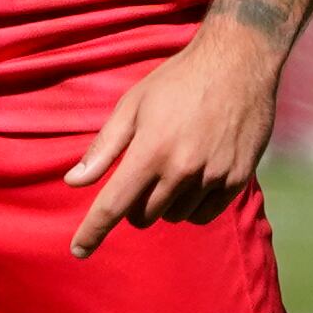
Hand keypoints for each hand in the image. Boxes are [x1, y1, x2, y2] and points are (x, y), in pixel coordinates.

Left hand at [66, 19, 281, 256]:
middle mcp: (182, 169)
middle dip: (134, 205)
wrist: (239, 61)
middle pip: (143, 216)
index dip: (92, 232)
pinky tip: (196, 177)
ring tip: (174, 167)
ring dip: (166, 203)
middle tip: (142, 176)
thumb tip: (73, 181)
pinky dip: (193, 205)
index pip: (113, 204)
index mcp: (151, 150)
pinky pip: (204, 214)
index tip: (78, 251)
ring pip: (174, 216)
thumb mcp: (133, 105)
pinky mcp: (238, 179)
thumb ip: (103, 147)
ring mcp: (214, 176)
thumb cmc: (178, 80)